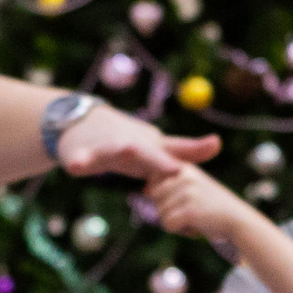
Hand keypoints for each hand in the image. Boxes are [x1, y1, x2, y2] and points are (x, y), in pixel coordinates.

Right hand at [55, 103, 220, 181]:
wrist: (81, 122)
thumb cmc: (125, 139)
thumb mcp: (156, 145)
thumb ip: (185, 150)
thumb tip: (217, 144)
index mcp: (150, 146)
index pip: (173, 151)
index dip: (194, 150)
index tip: (215, 145)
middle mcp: (130, 144)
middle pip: (146, 152)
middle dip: (160, 161)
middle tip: (177, 170)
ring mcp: (105, 148)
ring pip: (112, 151)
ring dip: (116, 153)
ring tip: (124, 152)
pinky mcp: (81, 154)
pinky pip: (79, 159)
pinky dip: (79, 162)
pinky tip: (76, 167)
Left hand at [143, 165, 255, 245]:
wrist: (239, 221)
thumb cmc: (213, 207)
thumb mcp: (192, 188)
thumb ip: (170, 185)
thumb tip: (143, 189)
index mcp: (184, 167)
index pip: (152, 182)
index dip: (162, 197)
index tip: (183, 201)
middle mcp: (184, 175)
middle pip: (154, 199)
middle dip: (168, 211)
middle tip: (192, 213)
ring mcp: (187, 191)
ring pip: (160, 214)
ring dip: (176, 222)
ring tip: (197, 219)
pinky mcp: (189, 209)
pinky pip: (168, 225)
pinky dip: (181, 231)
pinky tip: (197, 227)